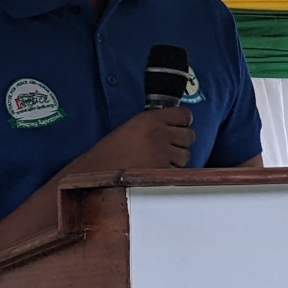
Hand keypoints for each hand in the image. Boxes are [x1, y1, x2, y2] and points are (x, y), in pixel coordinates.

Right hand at [78, 108, 195, 169]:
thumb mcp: (132, 126)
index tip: (180, 126)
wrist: (97, 172)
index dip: (183, 122)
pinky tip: (156, 171)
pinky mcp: (163, 172)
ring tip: (159, 161)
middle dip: (181, 142)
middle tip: (169, 147)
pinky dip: (170, 172)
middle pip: (190, 136)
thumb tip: (175, 126)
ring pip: (186, 155)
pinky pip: (178, 171)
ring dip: (177, 159)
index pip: (184, 115)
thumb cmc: (111, 151)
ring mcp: (163, 154)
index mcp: (151, 119)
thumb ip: (154, 123)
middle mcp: (160, 134)